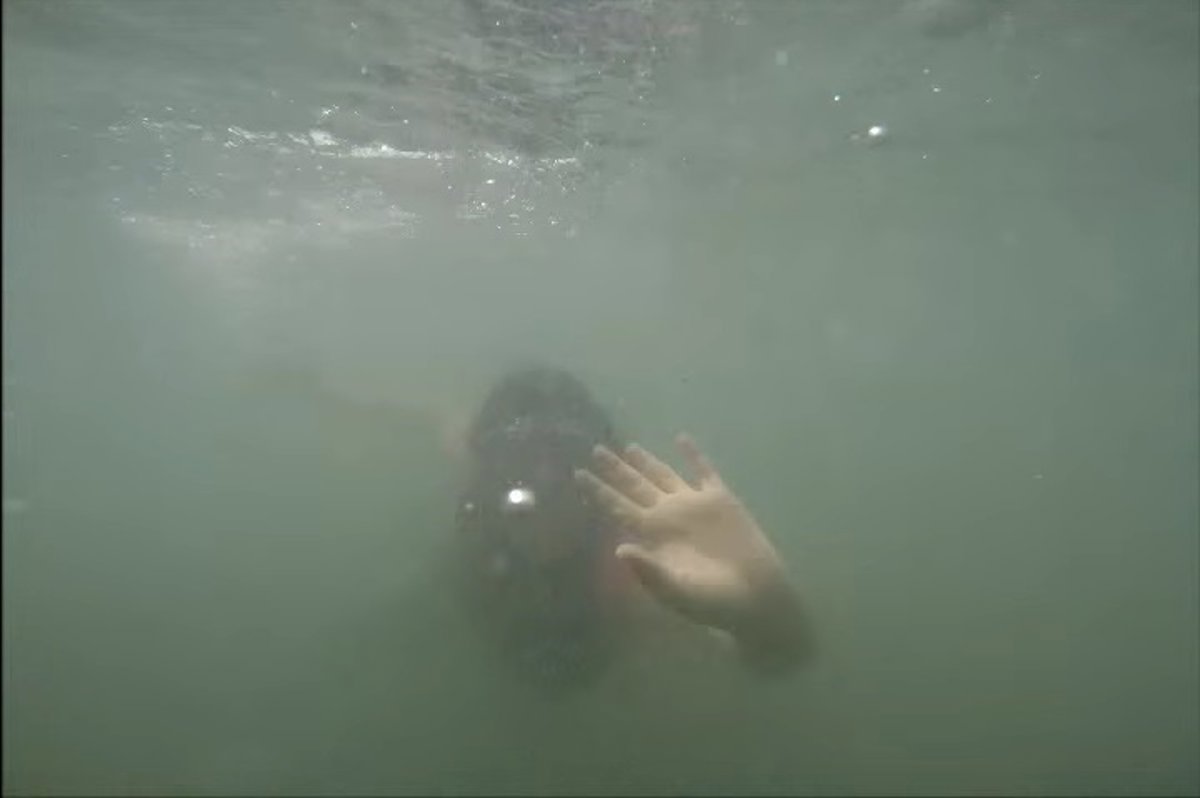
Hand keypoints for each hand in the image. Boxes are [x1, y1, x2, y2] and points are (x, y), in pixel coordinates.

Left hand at [576, 434, 812, 671]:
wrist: (755, 598)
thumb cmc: (712, 602)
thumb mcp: (676, 592)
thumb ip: (648, 572)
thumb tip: (619, 549)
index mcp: (653, 536)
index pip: (619, 507)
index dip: (599, 491)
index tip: (578, 473)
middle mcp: (669, 516)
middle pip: (636, 485)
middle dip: (616, 468)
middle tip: (596, 449)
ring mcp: (694, 505)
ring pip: (665, 475)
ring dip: (647, 460)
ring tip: (629, 446)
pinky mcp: (721, 500)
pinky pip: (704, 471)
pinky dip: (693, 455)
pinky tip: (681, 439)